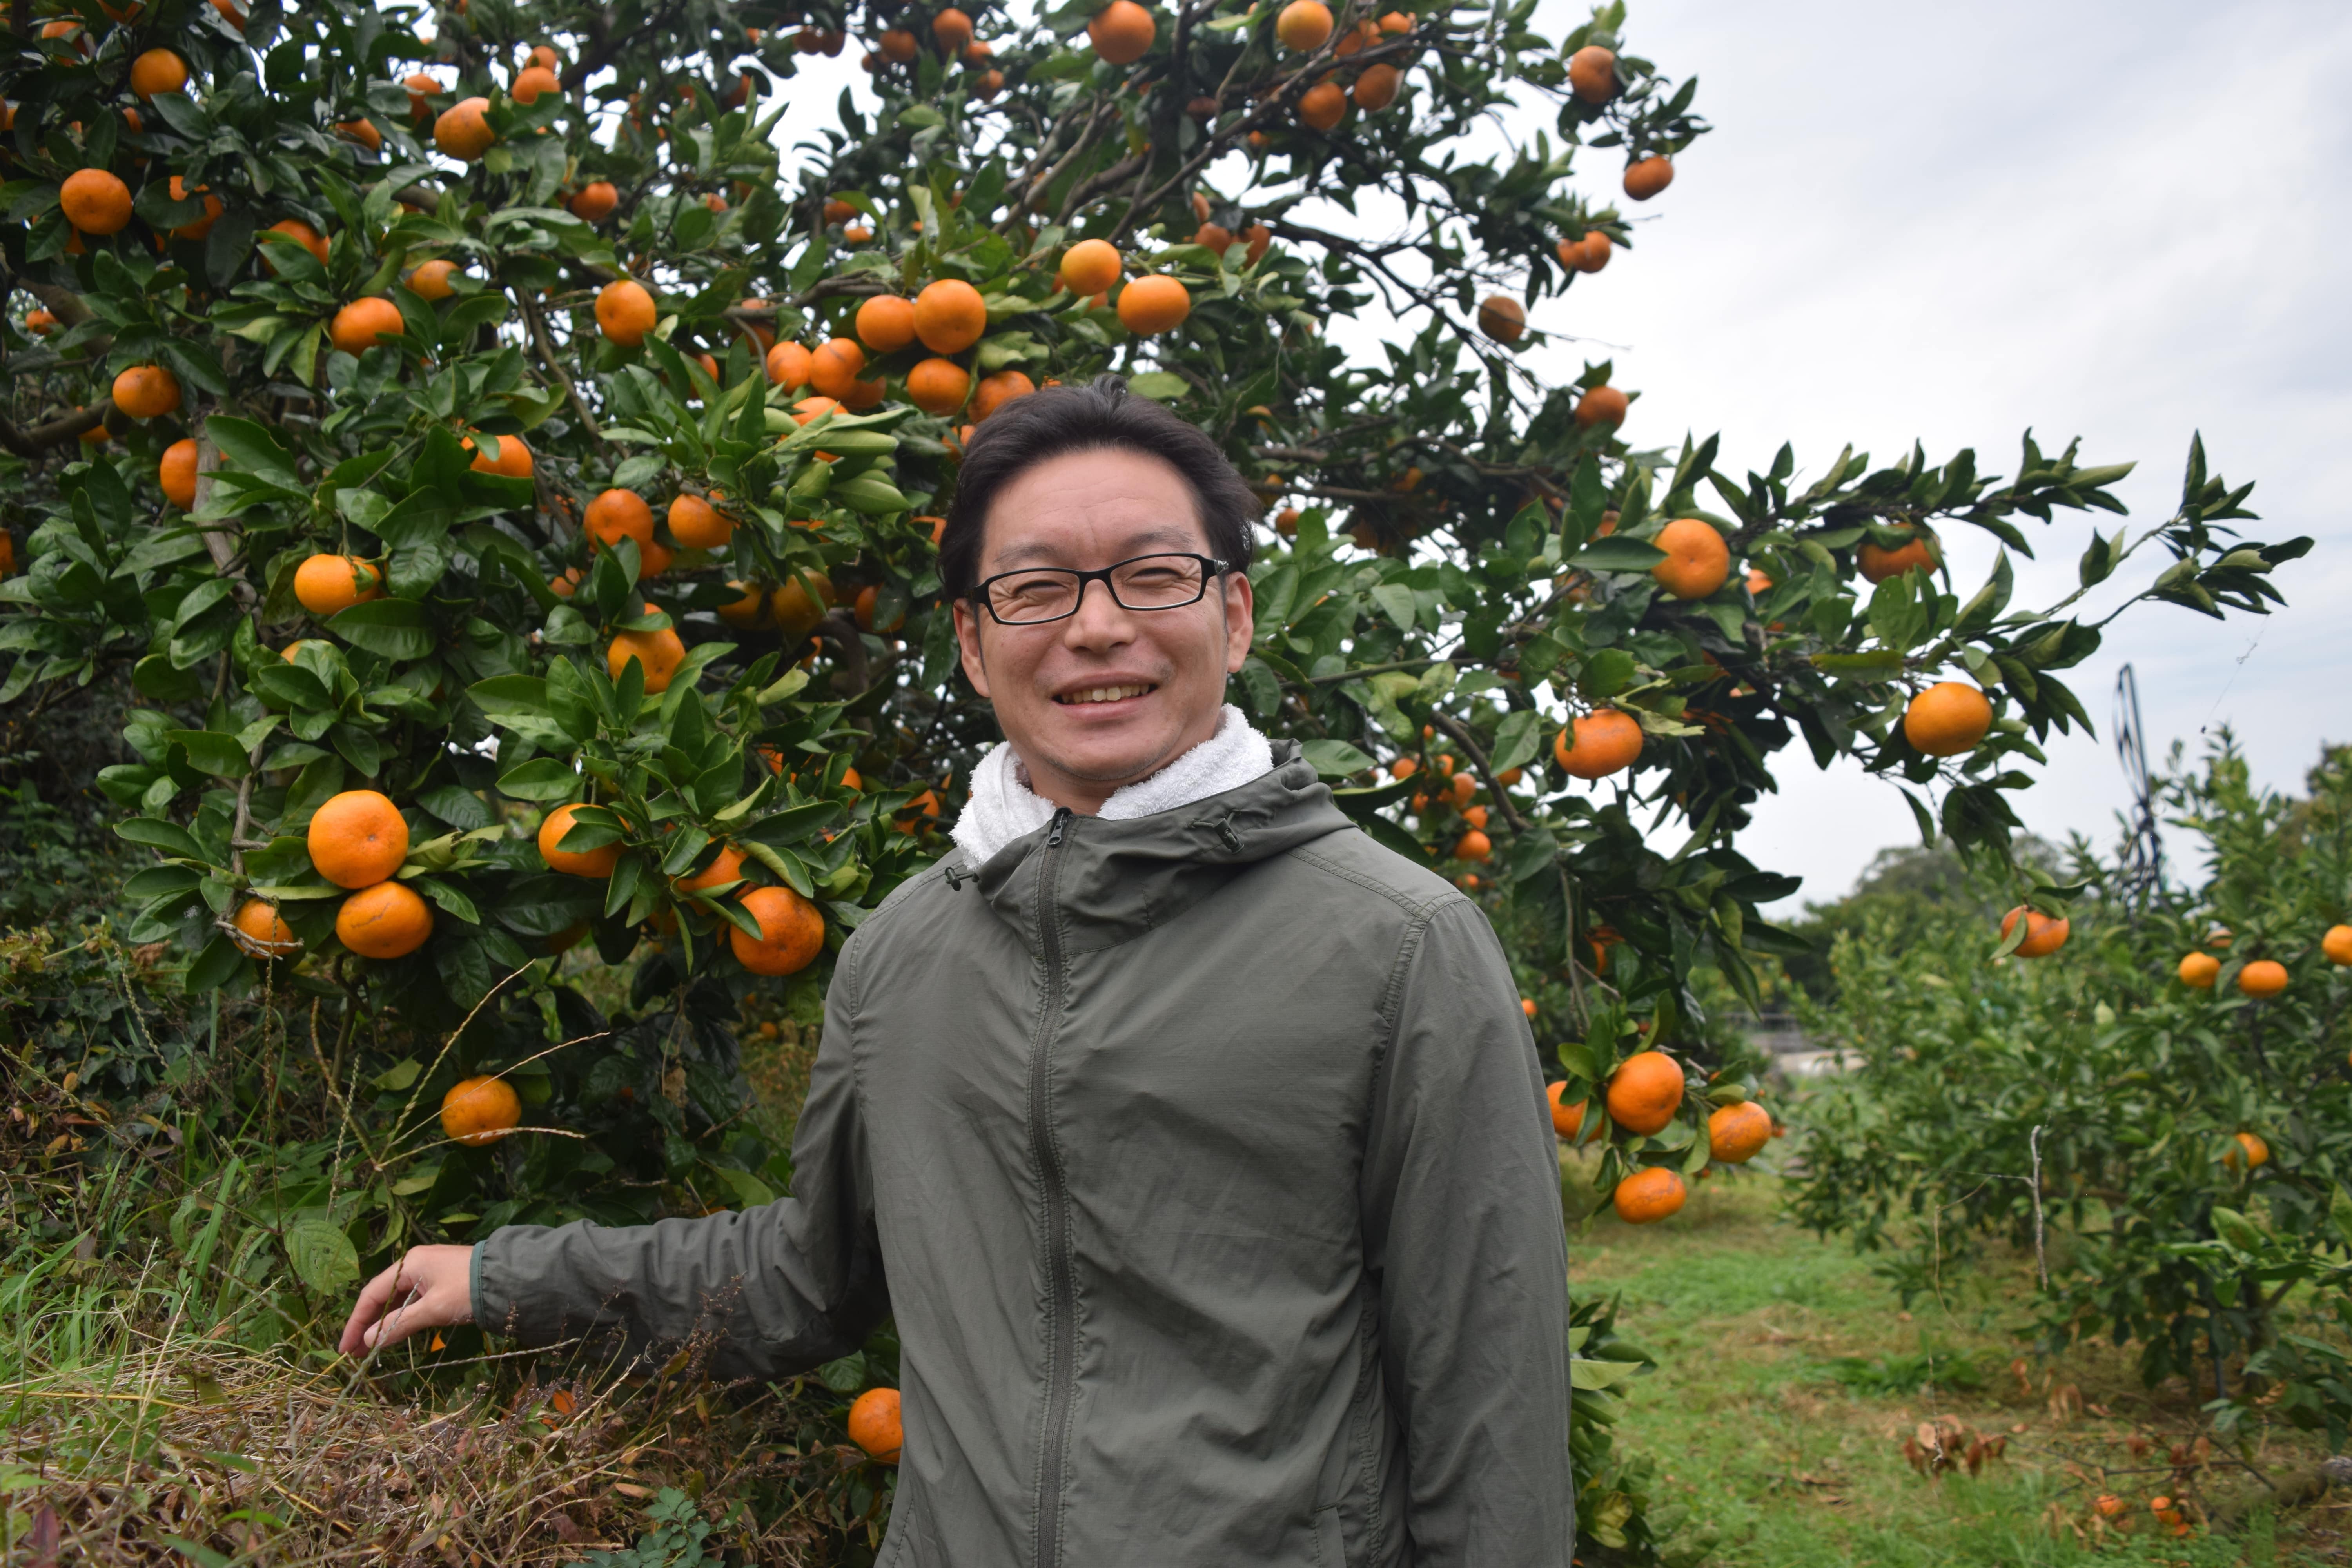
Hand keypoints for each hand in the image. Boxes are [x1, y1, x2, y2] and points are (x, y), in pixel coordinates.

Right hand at [340, 1243, 474, 1355]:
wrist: (511, 1278)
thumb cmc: (469, 1290)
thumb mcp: (433, 1309)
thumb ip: (399, 1324)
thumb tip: (368, 1341)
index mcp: (409, 1264)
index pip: (371, 1294)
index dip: (356, 1322)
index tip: (345, 1348)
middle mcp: (415, 1265)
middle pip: (381, 1296)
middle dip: (367, 1325)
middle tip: (354, 1354)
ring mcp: (429, 1273)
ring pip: (397, 1301)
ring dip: (383, 1324)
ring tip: (369, 1350)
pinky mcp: (441, 1283)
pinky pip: (413, 1302)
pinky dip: (401, 1318)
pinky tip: (394, 1334)